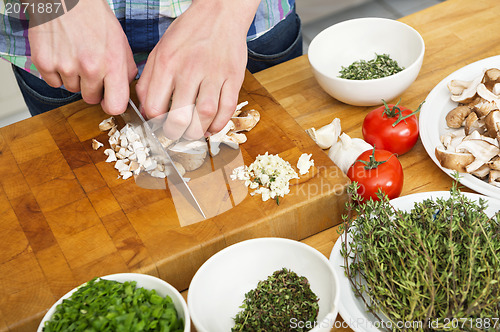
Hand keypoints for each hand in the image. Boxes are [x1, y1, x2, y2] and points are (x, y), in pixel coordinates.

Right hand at [28, 0, 136, 114]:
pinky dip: (56, 72)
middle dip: (92, 88)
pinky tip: (62, 53)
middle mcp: (89, 68)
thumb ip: (126, 69)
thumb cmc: (94, 17)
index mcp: (112, 64)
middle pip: (91, 99)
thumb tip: (125, 90)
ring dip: (74, 78)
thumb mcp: (120, 41)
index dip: (112, 104)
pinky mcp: (44, 63)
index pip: (115, 105)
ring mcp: (65, 66)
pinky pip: (53, 82)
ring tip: (75, 54)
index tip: (109, 99)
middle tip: (90, 68)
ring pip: (72, 89)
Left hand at [136, 0, 259, 139]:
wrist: (220, 13)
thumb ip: (149, 81)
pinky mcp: (233, 77)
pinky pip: (227, 108)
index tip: (158, 125)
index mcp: (167, 63)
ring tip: (193, 133)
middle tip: (175, 134)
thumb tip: (146, 111)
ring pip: (205, 115)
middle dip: (175, 133)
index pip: (155, 106)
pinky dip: (219, 124)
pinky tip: (211, 126)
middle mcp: (190, 69)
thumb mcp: (159, 51)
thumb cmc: (188, 33)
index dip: (154, 122)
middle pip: (180, 116)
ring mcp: (214, 74)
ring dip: (197, 132)